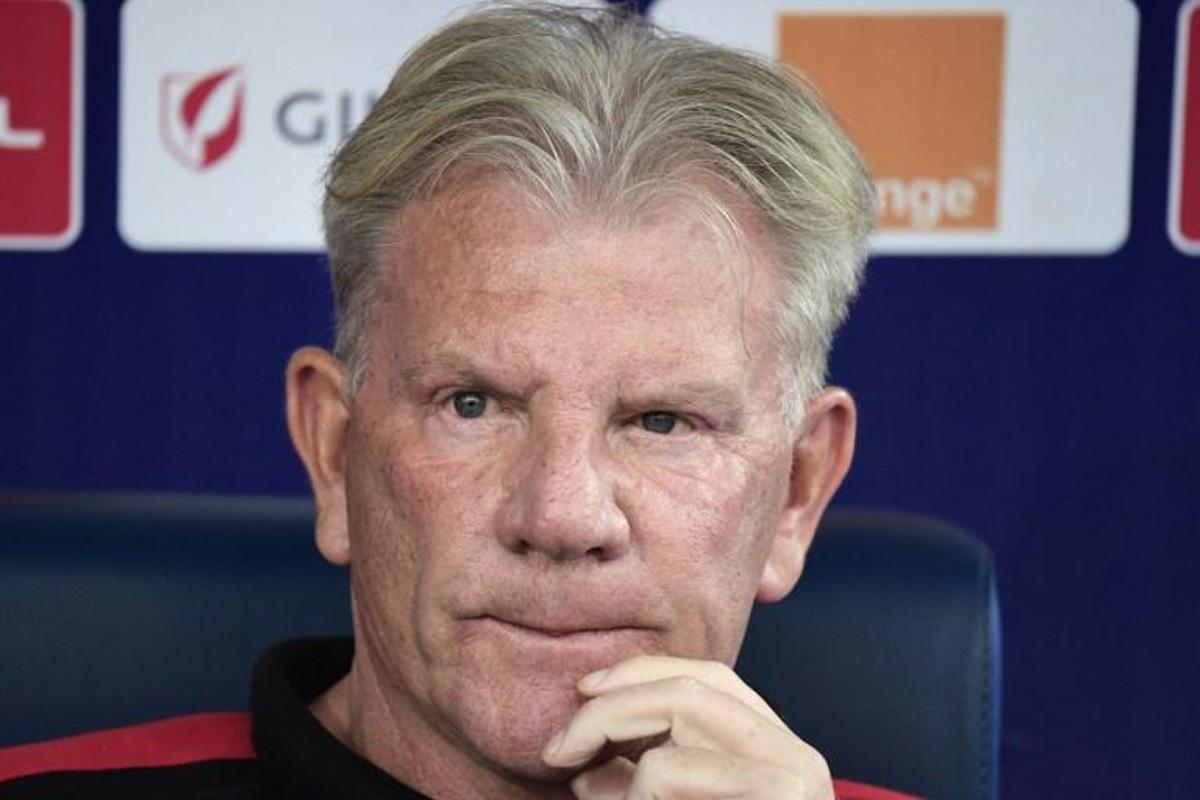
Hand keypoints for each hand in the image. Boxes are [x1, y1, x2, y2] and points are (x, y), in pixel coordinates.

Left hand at [540, 655, 834, 798]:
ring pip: (685, 707)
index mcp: (775, 756)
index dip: (642, 672)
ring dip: (614, 732)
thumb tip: (587, 772)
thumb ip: (643, 788)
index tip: (584, 689)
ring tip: (574, 780)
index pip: (710, 680)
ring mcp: (796, 778)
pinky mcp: (783, 796)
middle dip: (613, 700)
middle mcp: (796, 757)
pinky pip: (671, 767)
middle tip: (555, 746)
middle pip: (695, 682)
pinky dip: (631, 790)